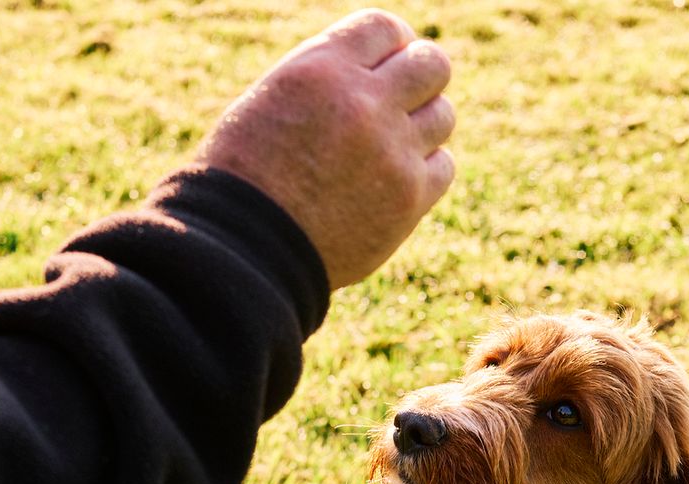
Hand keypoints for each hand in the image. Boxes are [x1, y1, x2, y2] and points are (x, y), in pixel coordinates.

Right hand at [195, 9, 454, 289]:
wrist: (247, 249)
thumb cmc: (245, 176)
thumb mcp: (272, 100)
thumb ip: (330, 79)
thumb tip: (381, 68)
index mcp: (321, 67)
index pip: (386, 28)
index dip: (394, 44)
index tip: (391, 62)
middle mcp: (363, 101)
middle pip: (431, 65)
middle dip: (421, 76)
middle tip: (405, 98)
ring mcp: (392, 150)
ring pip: (442, 115)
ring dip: (423, 125)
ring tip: (390, 145)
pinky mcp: (409, 197)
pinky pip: (443, 166)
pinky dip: (425, 169)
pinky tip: (393, 180)